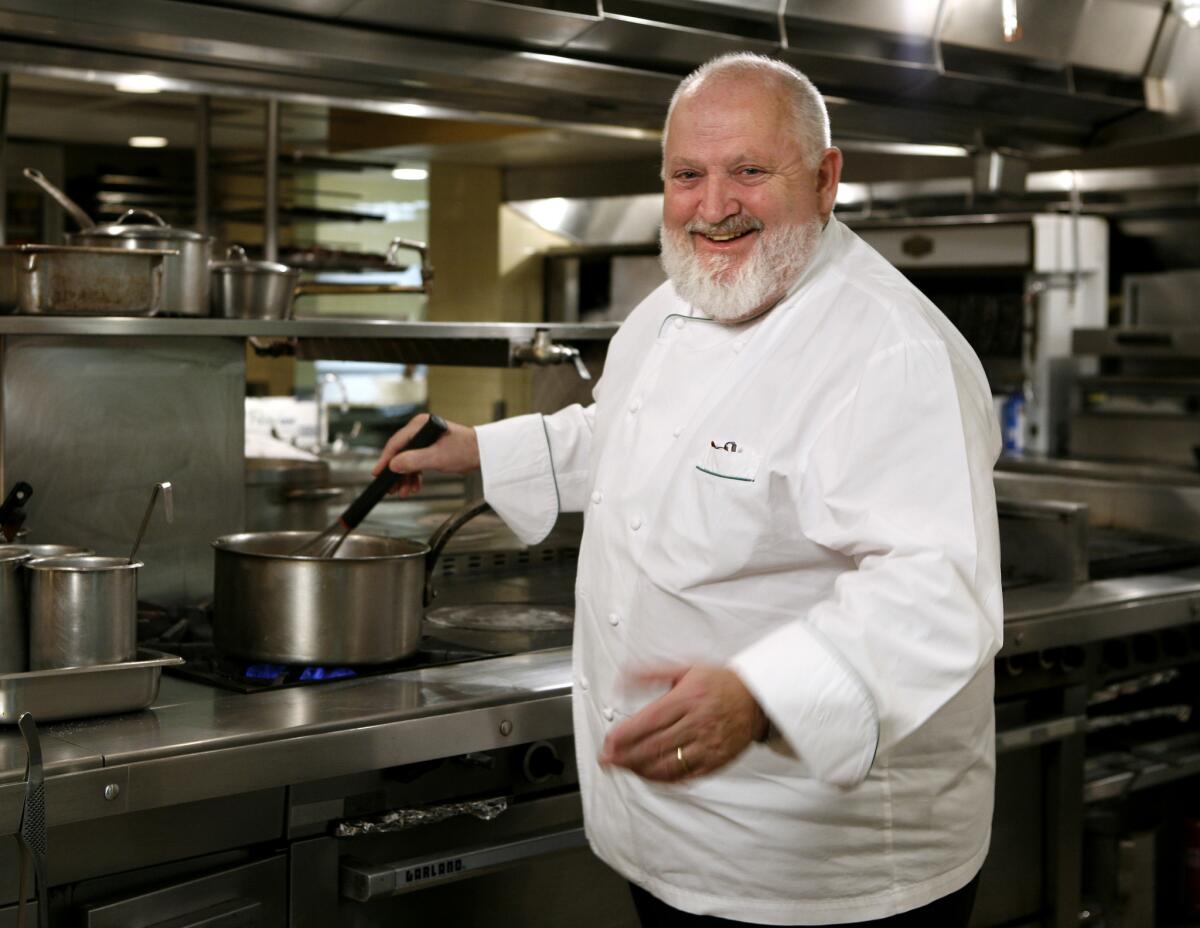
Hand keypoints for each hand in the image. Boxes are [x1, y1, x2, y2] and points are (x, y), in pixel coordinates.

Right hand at [371, 413, 480, 497]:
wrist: (483, 453)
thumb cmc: (466, 450)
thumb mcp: (437, 457)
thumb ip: (413, 461)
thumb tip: (393, 465)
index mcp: (420, 425)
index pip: (396, 443)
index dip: (385, 460)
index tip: (377, 473)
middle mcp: (420, 430)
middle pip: (400, 453)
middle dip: (396, 473)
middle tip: (391, 488)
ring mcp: (425, 439)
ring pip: (407, 460)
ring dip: (405, 477)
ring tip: (403, 492)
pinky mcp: (430, 448)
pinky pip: (416, 463)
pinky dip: (414, 475)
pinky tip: (414, 486)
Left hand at [599, 665, 767, 781]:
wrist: (757, 699)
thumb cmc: (719, 682)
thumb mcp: (685, 668)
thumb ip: (651, 674)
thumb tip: (622, 679)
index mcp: (689, 698)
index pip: (650, 721)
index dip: (625, 734)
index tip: (608, 741)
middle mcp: (698, 723)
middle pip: (654, 746)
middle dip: (625, 756)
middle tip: (607, 759)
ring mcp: (708, 745)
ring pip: (667, 765)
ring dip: (640, 770)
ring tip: (623, 767)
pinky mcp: (715, 762)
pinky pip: (684, 777)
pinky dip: (662, 779)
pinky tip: (648, 775)